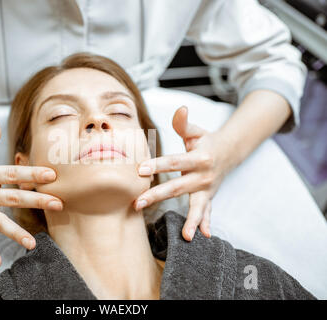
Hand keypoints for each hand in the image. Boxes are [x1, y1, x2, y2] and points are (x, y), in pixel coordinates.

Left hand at [134, 106, 232, 240]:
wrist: (229, 152)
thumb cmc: (205, 140)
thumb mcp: (196, 131)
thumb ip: (184, 123)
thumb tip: (180, 108)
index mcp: (200, 157)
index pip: (175, 162)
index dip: (158, 165)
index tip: (140, 170)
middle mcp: (205, 176)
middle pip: (178, 187)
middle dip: (158, 195)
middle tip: (138, 203)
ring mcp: (208, 189)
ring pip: (197, 206)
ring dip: (190, 220)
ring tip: (184, 235)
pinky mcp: (209, 198)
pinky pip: (208, 213)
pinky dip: (206, 224)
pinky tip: (203, 236)